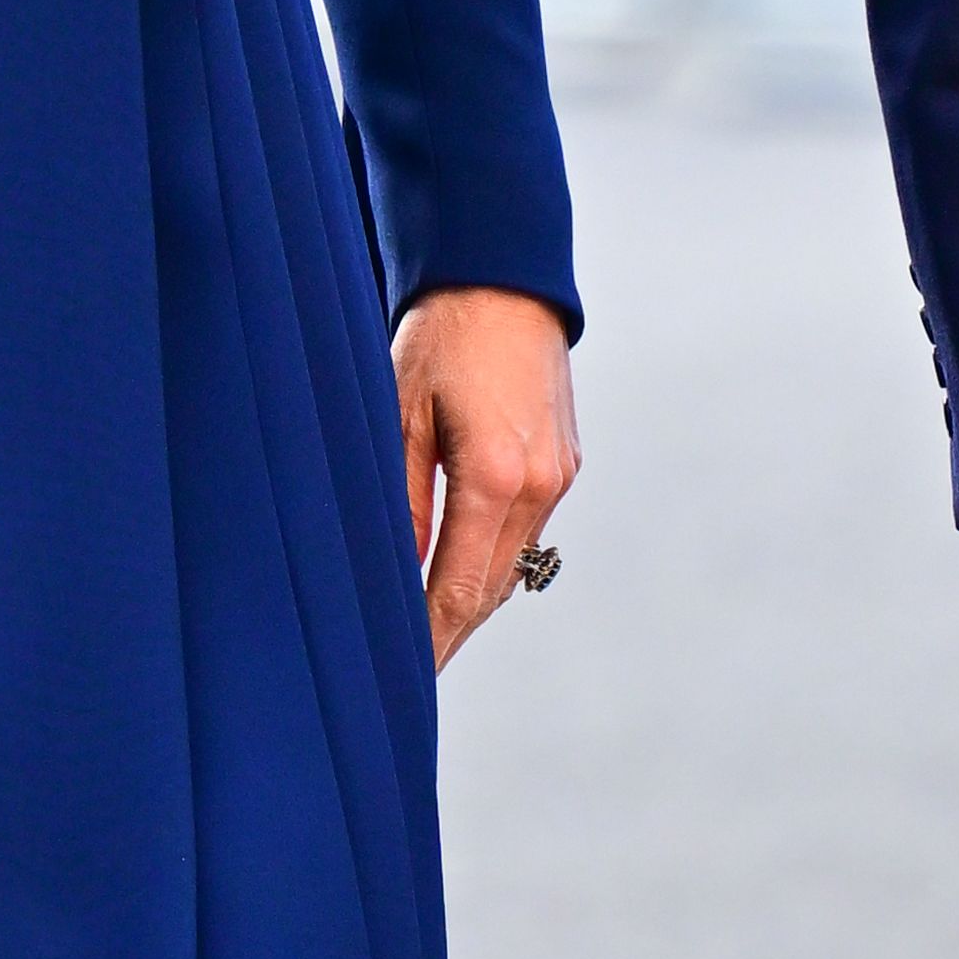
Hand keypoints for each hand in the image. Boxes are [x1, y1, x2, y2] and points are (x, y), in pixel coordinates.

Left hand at [398, 287, 578, 666]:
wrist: (504, 281)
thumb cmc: (439, 338)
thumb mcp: (399, 414)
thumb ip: (400, 500)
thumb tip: (395, 572)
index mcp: (493, 474)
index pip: (456, 587)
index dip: (429, 639)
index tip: (402, 677)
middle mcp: (537, 484)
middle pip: (489, 589)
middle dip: (449, 635)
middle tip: (409, 677)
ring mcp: (558, 477)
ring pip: (510, 567)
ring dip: (471, 603)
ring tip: (429, 639)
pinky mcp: (564, 465)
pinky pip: (525, 535)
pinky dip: (490, 564)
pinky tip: (458, 578)